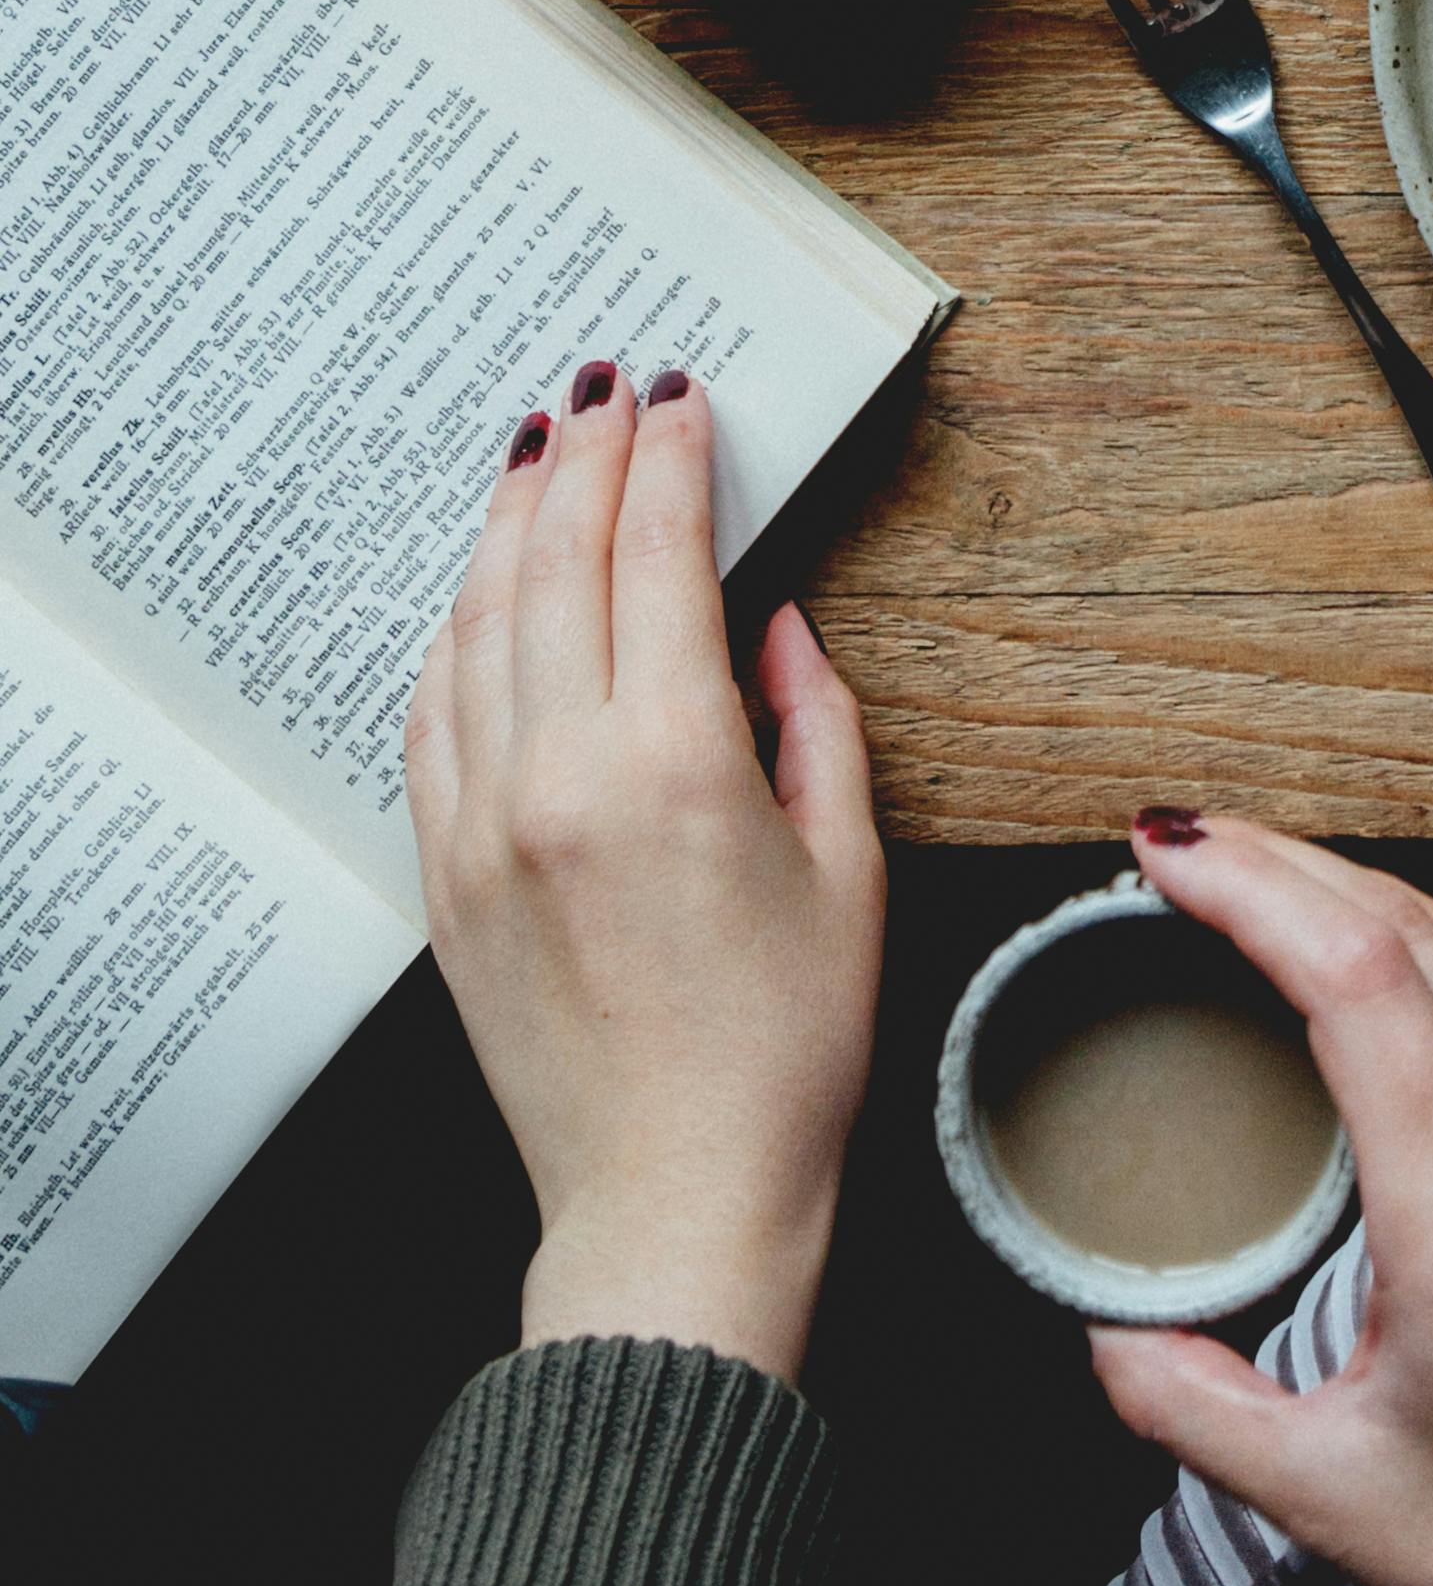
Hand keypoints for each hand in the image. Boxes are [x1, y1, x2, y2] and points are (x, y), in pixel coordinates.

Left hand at [404, 365, 883, 1382]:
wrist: (675, 1197)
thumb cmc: (786, 1051)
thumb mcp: (848, 868)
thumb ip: (812, 721)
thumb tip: (774, 623)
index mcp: (673, 761)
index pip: (660, 556)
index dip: (671, 461)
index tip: (682, 396)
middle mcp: (559, 774)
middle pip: (557, 565)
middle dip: (586, 459)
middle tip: (609, 388)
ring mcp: (483, 823)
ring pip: (479, 625)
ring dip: (511, 524)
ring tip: (538, 452)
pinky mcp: (443, 875)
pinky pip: (432, 714)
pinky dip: (458, 631)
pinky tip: (481, 593)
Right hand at [1088, 816, 1432, 1585]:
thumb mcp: (1331, 1498)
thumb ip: (1191, 1406)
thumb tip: (1104, 1329)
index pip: (1363, 979)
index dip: (1256, 890)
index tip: (1169, 856)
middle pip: (1423, 933)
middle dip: (1291, 868)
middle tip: (1186, 850)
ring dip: (1373, 904)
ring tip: (1269, 889)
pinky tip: (1395, 980)